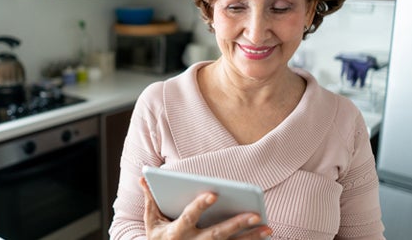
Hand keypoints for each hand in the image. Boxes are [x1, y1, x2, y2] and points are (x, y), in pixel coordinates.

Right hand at [140, 177, 272, 239]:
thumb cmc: (158, 239)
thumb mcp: (151, 222)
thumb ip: (150, 199)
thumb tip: (143, 178)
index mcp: (176, 232)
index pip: (189, 217)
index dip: (200, 205)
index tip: (214, 193)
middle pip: (217, 234)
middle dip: (236, 224)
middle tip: (256, 214)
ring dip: (250, 238)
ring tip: (268, 227)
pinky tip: (264, 237)